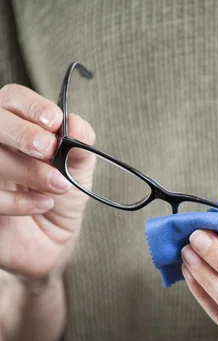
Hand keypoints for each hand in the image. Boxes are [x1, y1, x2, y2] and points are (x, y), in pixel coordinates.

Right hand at [0, 83, 94, 280]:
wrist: (51, 242)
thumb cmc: (59, 198)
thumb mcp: (77, 171)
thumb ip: (81, 146)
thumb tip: (77, 123)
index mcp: (17, 124)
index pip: (14, 98)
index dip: (32, 106)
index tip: (55, 122)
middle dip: (22, 133)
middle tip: (49, 150)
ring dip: (28, 171)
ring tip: (58, 186)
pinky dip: (20, 202)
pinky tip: (42, 205)